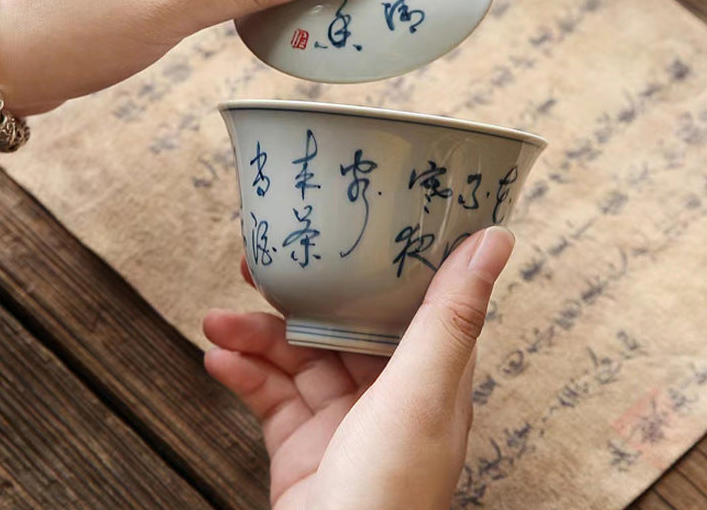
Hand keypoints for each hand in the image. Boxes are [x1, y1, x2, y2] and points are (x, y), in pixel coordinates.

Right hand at [204, 226, 514, 509]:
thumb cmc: (391, 494)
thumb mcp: (420, 392)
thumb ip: (450, 316)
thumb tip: (495, 238)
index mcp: (428, 374)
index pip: (405, 300)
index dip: (372, 263)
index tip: (339, 229)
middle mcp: (386, 393)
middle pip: (337, 323)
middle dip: (293, 296)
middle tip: (255, 265)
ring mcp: (341, 421)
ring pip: (295, 357)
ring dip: (254, 336)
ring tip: (216, 321)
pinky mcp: (302, 446)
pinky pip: (269, 396)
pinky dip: (242, 375)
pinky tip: (217, 361)